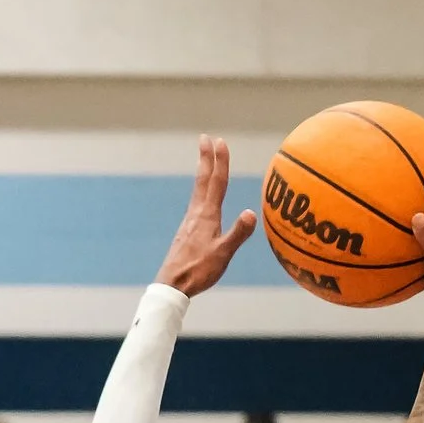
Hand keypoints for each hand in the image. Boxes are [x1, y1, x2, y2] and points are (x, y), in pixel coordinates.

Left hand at [157, 135, 256, 297]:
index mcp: (207, 216)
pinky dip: (201, 190)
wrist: (172, 284)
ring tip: (204, 160)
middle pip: (203, 180)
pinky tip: (202, 196)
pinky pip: (196, 202)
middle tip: (206, 138)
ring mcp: (190, 221)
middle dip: (206, 158)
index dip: (220, 162)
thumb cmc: (198, 271)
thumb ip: (237, 234)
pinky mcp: (188, 230)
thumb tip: (251, 213)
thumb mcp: (222, 254)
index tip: (220, 142)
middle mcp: (197, 213)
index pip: (216, 183)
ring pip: (198, 189)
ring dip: (202, 171)